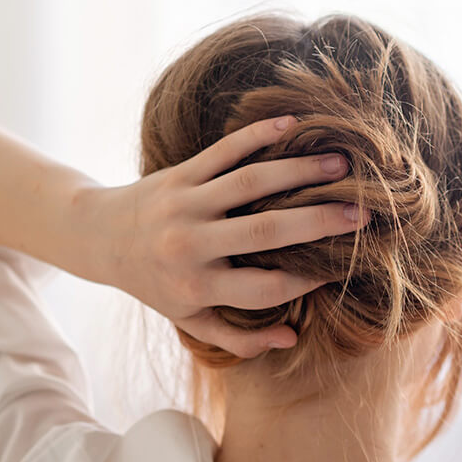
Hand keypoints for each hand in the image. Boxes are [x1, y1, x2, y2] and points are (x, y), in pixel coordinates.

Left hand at [78, 115, 367, 358]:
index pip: (265, 288)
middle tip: (363, 213)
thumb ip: (238, 338)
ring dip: (300, 170)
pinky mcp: (179, 173)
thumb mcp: (189, 320)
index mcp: (197, 288)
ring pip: (250, 183)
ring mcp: (184, 205)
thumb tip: (291, 338)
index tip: (338, 269)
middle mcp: (190, 246)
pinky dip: (258, 134)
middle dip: (319, 221)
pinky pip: (223, 150)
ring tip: (341, 164)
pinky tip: (293, 123)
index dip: (305, 281)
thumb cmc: (155, 283)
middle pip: (266, 231)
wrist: (99, 238)